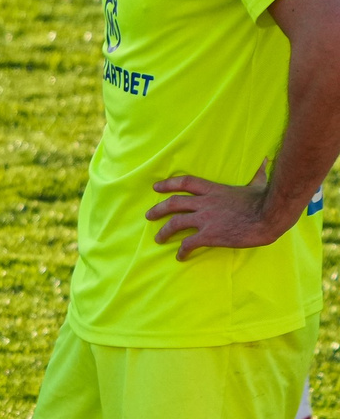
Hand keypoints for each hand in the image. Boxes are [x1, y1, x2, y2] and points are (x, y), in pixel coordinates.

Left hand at [147, 164, 282, 258]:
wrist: (270, 216)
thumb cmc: (266, 201)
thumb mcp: (257, 185)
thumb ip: (257, 175)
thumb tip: (266, 162)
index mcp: (215, 190)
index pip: (186, 183)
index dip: (169, 184)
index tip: (156, 187)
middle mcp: (205, 203)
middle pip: (173, 203)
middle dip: (158, 209)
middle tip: (149, 215)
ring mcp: (206, 219)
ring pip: (175, 223)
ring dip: (164, 232)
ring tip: (158, 238)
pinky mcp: (210, 235)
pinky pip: (188, 244)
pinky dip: (182, 251)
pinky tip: (180, 256)